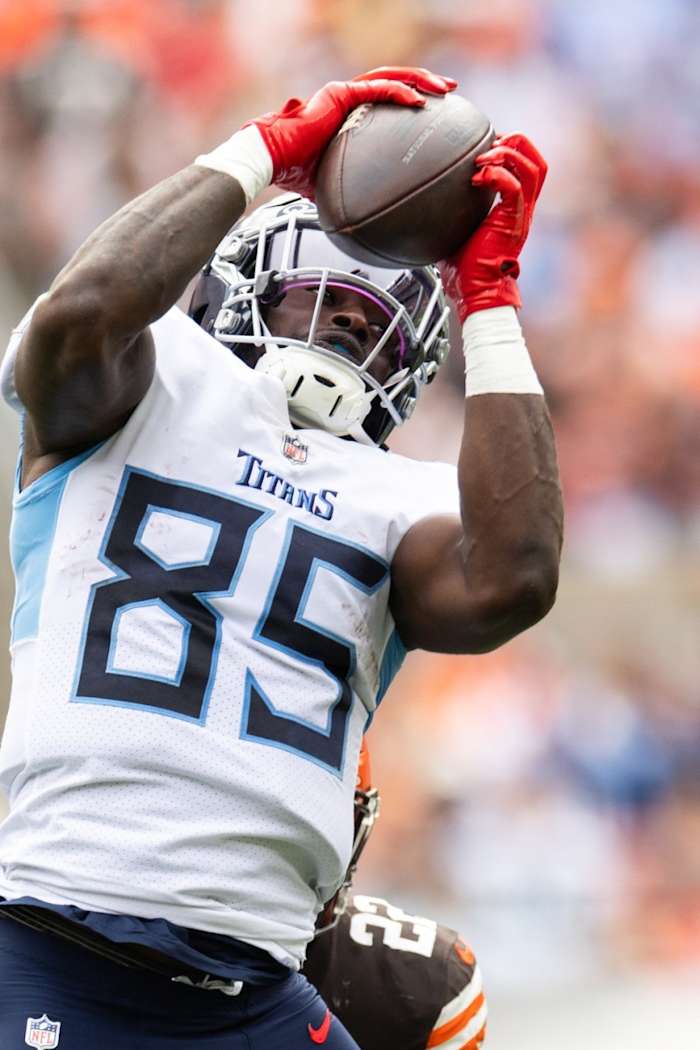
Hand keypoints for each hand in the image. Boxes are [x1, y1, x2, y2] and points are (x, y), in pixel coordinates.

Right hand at [245, 67, 456, 198]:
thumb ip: (352, 190)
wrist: (271, 162)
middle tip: (449, 92)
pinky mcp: (339, 94)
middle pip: (394, 82)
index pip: (384, 99)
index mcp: (347, 115)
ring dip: (419, 80)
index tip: (433, 110)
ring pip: (390, 77)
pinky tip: (418, 101)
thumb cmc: (294, 174)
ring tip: (443, 90)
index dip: (410, 100)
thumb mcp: (333, 184)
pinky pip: (376, 89)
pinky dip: (399, 92)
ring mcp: (344, 94)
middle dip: (424, 82)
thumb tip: (369, 220)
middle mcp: (347, 99)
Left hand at [440, 134, 546, 320]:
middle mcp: (523, 208)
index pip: (528, 168)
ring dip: (508, 155)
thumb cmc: (464, 269)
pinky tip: (476, 178)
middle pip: (538, 162)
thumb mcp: (456, 230)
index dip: (514, 148)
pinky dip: (497, 175)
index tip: (488, 144)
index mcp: (514, 208)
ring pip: (532, 168)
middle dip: (518, 143)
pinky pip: (514, 186)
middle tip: (492, 142)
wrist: (475, 291)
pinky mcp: (513, 220)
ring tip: (484, 158)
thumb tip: (423, 200)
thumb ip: (451, 211)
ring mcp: (521, 214)